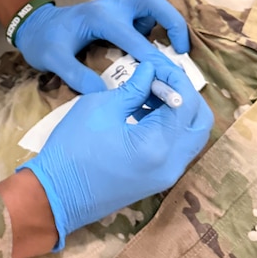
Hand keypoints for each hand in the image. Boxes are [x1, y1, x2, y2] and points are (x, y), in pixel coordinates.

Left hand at [15, 0, 190, 95]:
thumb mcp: (53, 60)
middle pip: (152, 2)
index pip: (135, 39)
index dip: (155, 59)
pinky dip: (154, 27)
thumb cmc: (42, 41)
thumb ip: (76, 76)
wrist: (32, 25)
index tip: (170, 77)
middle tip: (182, 49)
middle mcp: (111, 7)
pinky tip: (152, 48)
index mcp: (100, 18)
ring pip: (150, 5)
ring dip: (165, 22)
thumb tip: (104, 94)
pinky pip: (142, 15)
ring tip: (174, 50)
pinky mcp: (115, 13)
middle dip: (173, 21)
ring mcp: (114, 7)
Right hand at [20, 61, 212, 247]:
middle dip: (186, 93)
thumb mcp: (101, 107)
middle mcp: (172, 163)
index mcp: (159, 145)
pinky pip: (177, 148)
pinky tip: (144, 112)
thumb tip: (150, 71)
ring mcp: (166, 175)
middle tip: (160, 77)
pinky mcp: (157, 180)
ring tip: (149, 92)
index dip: (174, 77)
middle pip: (200, 121)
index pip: (186, 101)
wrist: (56, 194)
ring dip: (178, 110)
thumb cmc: (73, 147)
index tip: (155, 63)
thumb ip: (134, 88)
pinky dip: (169, 126)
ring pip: (191, 136)